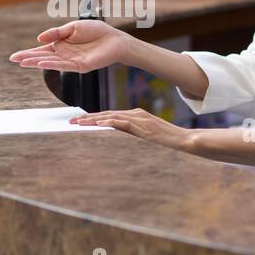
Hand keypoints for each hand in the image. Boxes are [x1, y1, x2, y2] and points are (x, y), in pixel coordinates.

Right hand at [8, 20, 130, 72]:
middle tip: (14, 60)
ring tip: (24, 62)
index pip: (41, 50)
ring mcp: (71, 61)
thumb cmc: (96, 31)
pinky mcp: (80, 66)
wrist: (114, 38)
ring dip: (36, 62)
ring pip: (51, 62)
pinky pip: (63, 65)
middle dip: (28, 58)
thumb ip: (57, 32)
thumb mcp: (73, 27)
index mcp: (61, 45)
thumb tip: (39, 38)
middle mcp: (64, 55)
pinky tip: (41, 63)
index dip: (28, 53)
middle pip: (42, 57)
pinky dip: (52, 64)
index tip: (14, 56)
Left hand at [69, 108, 193, 152]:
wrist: (184, 139)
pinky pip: (124, 124)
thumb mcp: (145, 136)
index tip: (78, 121)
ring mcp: (140, 119)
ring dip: (94, 120)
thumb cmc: (166, 139)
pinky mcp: (143, 127)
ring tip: (79, 123)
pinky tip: (99, 124)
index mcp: (135, 115)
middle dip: (88, 118)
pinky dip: (110, 123)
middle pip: (107, 114)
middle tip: (71, 122)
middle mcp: (135, 114)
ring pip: (111, 117)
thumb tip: (116, 134)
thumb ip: (131, 132)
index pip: (110, 115)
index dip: (93, 118)